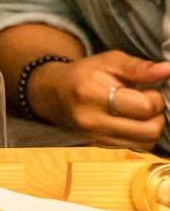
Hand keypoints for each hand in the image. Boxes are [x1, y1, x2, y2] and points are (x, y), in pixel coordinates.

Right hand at [28, 51, 169, 150]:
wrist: (53, 94)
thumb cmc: (82, 75)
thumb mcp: (108, 62)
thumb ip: (139, 67)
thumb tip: (167, 70)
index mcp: (92, 94)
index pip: (144, 106)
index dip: (154, 97)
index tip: (146, 89)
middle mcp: (92, 121)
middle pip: (149, 129)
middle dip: (156, 115)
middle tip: (146, 102)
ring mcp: (95, 137)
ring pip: (146, 142)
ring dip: (150, 127)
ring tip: (139, 112)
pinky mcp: (100, 147)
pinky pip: (136, 148)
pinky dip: (140, 136)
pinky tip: (132, 121)